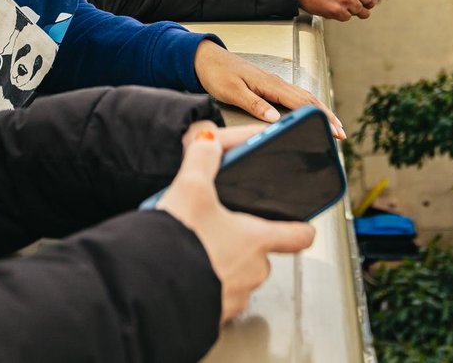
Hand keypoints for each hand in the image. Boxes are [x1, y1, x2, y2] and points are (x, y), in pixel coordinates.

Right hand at [157, 122, 315, 322]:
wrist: (150, 289)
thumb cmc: (179, 241)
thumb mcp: (190, 188)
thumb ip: (202, 159)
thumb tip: (207, 138)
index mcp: (256, 239)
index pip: (297, 236)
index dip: (301, 227)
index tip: (303, 224)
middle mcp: (252, 271)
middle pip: (261, 254)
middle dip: (243, 243)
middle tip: (219, 229)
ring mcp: (234, 297)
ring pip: (238, 277)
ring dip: (223, 265)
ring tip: (196, 250)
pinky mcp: (213, 314)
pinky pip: (216, 296)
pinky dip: (205, 284)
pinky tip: (184, 272)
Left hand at [193, 41, 345, 137]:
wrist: (206, 59)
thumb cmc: (217, 74)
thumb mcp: (232, 91)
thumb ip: (254, 104)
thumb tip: (275, 118)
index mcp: (270, 84)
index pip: (302, 103)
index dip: (321, 118)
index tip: (335, 131)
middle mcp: (276, 82)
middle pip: (309, 100)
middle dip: (328, 116)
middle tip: (342, 134)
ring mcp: (274, 83)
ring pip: (304, 97)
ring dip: (321, 111)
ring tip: (333, 125)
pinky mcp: (269, 85)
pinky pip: (295, 96)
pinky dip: (308, 105)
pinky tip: (310, 112)